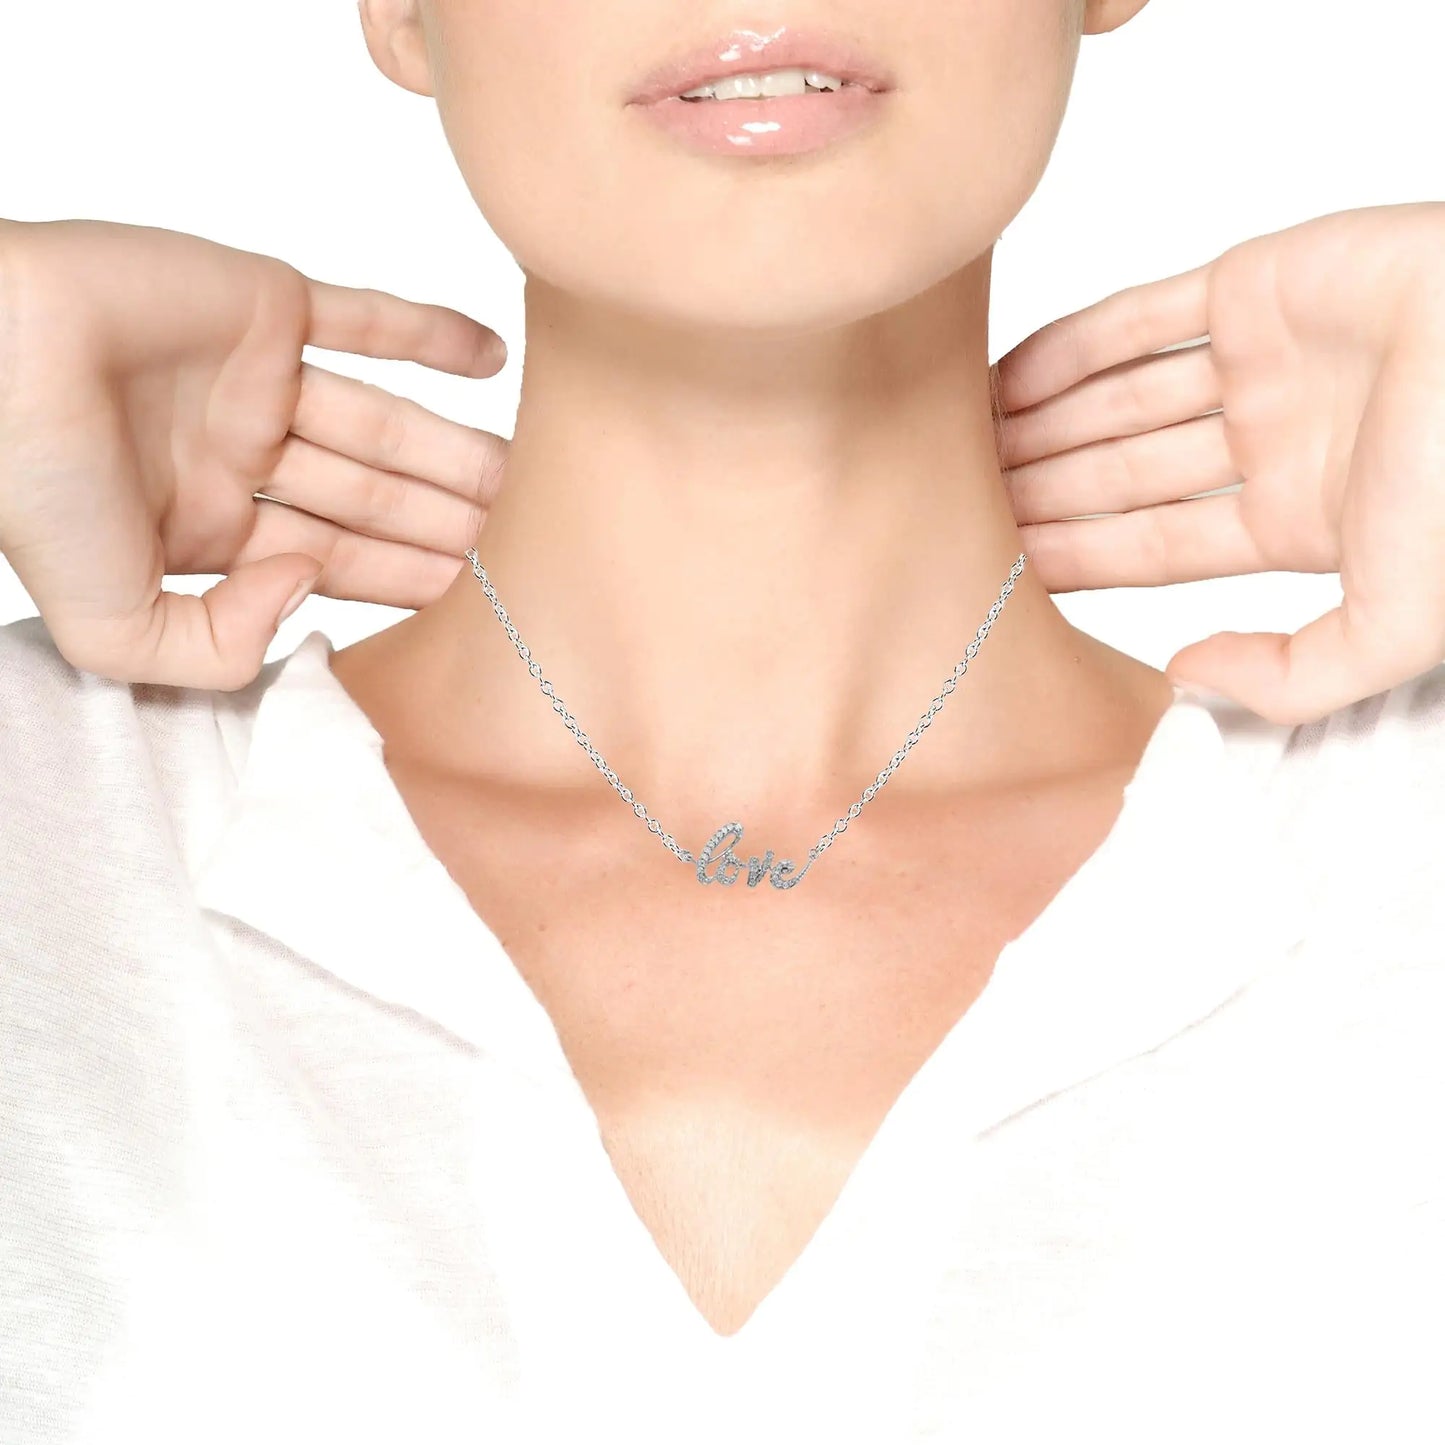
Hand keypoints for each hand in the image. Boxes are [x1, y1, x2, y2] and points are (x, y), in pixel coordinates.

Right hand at [0, 218, 507, 689]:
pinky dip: (431, 332)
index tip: (485, 601)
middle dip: (447, 523)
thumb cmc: (29, 488)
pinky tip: (494, 357)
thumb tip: (312, 591)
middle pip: (374, 496)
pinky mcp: (264, 303)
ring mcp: (257, 380)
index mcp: (212, 531)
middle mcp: (244, 457)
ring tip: (529, 476)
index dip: (411, 579)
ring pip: (384, 421)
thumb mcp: (113, 627)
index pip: (339, 562)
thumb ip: (218, 647)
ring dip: (454, 448)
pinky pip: (366, 317)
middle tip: (532, 544)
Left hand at [990, 202, 1444, 725]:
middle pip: (1120, 476)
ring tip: (956, 451)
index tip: (991, 571)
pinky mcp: (1255, 284)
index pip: (1150, 548)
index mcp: (1295, 521)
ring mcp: (1260, 364)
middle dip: (1040, 492)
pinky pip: (1138, 320)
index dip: (1071, 557)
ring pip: (1117, 401)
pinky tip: (1002, 382)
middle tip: (951, 510)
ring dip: (1040, 425)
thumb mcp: (1397, 626)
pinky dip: (1068, 349)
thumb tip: (1182, 672)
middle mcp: (1269, 444)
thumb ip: (1295, 675)